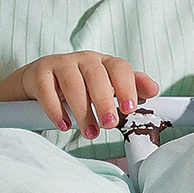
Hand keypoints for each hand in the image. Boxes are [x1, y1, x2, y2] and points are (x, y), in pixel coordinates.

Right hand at [6, 51, 158, 138]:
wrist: (40, 80)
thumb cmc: (81, 85)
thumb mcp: (106, 86)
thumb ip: (131, 87)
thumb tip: (154, 89)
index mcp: (103, 62)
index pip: (119, 67)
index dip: (127, 86)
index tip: (129, 108)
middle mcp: (83, 60)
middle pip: (96, 75)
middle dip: (104, 100)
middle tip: (109, 124)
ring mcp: (60, 64)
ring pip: (72, 83)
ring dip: (82, 110)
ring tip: (89, 132)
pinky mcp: (39, 73)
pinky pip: (46, 89)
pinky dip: (55, 109)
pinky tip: (64, 125)